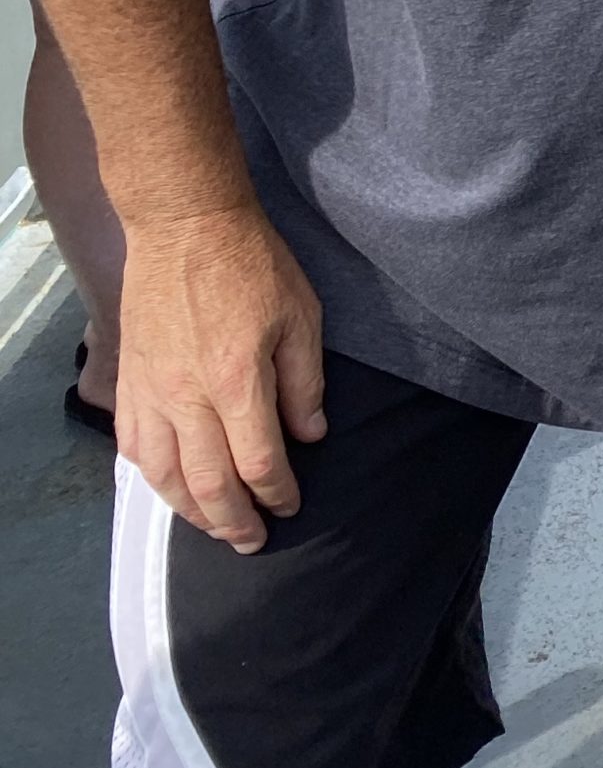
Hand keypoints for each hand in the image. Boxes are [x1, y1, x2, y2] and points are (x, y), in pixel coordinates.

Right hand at [117, 206, 325, 552]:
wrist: (185, 227)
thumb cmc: (252, 264)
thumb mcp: (302, 314)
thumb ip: (305, 382)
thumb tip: (309, 435)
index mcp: (238, 380)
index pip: (260, 462)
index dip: (277, 492)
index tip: (292, 505)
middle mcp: (188, 397)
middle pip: (209, 483)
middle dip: (234, 521)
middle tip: (253, 540)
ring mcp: (152, 393)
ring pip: (164, 477)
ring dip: (191, 512)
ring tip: (216, 527)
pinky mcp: (129, 383)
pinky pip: (134, 449)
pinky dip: (153, 480)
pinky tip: (171, 489)